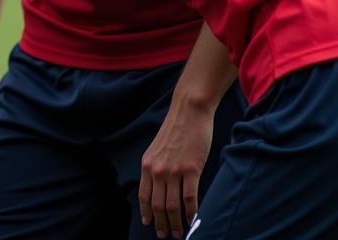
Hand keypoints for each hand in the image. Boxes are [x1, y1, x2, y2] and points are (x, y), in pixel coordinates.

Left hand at [138, 100, 214, 238]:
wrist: (188, 111)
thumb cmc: (175, 129)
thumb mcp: (158, 149)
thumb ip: (156, 167)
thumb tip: (160, 188)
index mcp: (147, 164)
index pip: (144, 195)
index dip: (146, 212)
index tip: (149, 224)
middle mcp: (157, 169)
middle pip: (158, 205)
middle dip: (162, 223)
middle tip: (166, 235)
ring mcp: (174, 170)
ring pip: (173, 206)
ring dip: (176, 223)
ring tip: (179, 233)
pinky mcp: (191, 170)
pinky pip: (190, 199)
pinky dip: (191, 214)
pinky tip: (194, 221)